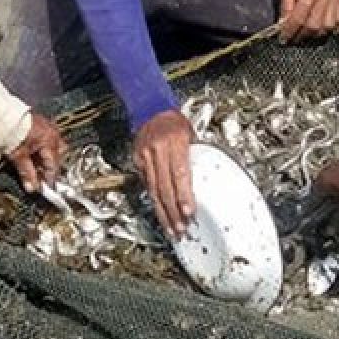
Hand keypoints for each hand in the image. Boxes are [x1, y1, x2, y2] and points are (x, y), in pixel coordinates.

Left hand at [7, 113, 65, 191]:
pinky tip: (33, 156)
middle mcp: (52, 133)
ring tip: (36, 167)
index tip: (44, 188)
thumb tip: (33, 188)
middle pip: (58, 155)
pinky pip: (46, 140)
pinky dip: (42, 150)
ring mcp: (47, 127)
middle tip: (42, 178)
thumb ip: (27, 173)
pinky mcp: (39, 124)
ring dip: (46, 159)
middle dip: (51, 167)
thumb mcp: (17, 156)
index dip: (49, 178)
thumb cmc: (9, 133)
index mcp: (50, 140)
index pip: (54, 165)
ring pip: (53, 147)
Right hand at [134, 109, 193, 237]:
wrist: (150, 109)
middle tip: (181, 228)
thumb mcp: (190, 135)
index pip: (179, 174)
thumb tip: (201, 180)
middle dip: (173, 212)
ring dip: (163, 212)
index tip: (189, 212)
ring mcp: (145, 157)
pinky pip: (146, 185)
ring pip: (154, 190)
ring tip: (171, 228)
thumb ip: (192, 158)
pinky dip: (154, 200)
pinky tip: (160, 212)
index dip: (183, 196)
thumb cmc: (174, 121)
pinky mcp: (137, 161)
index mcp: (175, 143)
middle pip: (165, 188)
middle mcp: (158, 151)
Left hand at [278, 0, 338, 42]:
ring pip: (328, 26)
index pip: (299, 18)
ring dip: (315, 35)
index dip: (290, 31)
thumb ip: (285, 2)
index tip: (283, 38)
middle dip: (302, 36)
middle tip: (292, 39)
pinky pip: (338, 21)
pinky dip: (328, 28)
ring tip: (304, 35)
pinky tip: (319, 28)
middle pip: (315, 26)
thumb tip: (282, 23)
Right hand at [315, 136, 338, 227]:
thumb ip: (338, 220)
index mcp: (322, 179)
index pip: (313, 201)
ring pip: (334, 187)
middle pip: (323, 194)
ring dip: (338, 199)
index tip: (321, 224)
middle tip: (335, 219)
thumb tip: (331, 230)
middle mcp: (328, 171)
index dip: (317, 214)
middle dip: (329, 207)